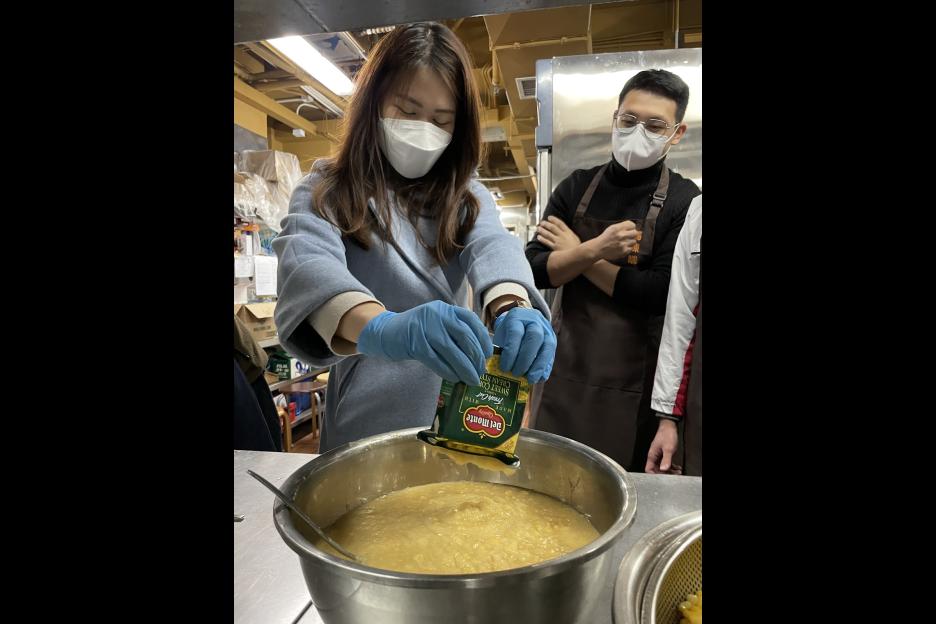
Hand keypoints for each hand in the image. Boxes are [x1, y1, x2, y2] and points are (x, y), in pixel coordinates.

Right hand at [357, 301, 492, 384]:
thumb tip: (479, 353)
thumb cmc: (417, 331)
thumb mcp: (437, 323)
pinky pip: (436, 361)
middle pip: (464, 336)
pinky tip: (455, 378)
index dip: (482, 337)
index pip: (471, 320)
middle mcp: (438, 315)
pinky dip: (448, 371)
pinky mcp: (415, 344)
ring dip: (465, 367)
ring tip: (472, 379)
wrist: (386, 331)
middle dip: (476, 356)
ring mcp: (426, 329)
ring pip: (452, 351)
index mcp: (446, 309)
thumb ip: (455, 332)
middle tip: (481, 371)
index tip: (488, 354)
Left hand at [493, 306, 555, 383]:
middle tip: (516, 373)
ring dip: (538, 365)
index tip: (504, 367)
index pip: (516, 333)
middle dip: (525, 359)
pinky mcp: (553, 340)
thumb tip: (498, 371)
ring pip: (547, 346)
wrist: (523, 319)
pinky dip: (546, 368)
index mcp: (517, 318)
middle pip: (534, 338)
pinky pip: (552, 355)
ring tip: (530, 379)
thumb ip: (500, 349)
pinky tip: (540, 378)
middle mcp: (534, 321)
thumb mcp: (501, 334)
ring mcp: (546, 330)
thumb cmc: (508, 331)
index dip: (511, 352)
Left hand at [536, 216, 580, 251]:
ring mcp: (558, 241)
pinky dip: (542, 239)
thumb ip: (569, 234)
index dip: (554, 219)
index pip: (560, 223)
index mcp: (569, 232)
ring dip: (542, 230)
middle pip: (553, 227)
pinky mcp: (555, 248)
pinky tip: (539, 237)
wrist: (577, 257)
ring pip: (548, 234)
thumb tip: (564, 230)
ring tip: (538, 228)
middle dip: (546, 224)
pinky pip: (547, 242)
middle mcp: (563, 235)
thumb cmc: (577, 249)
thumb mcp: (575, 238)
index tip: (549, 217)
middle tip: (541, 222)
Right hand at [585, 221, 638, 260]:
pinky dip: (627, 248)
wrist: (598, 249)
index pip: (632, 224)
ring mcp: (623, 244)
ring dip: (630, 242)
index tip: (629, 230)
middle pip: (635, 233)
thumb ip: (622, 226)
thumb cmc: (605, 238)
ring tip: (623, 243)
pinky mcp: (624, 251)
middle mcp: (621, 235)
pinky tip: (622, 248)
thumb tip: (634, 227)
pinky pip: (631, 248)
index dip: (631, 227)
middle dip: (632, 234)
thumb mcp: (611, 228)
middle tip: (627, 236)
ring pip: (634, 241)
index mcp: (617, 228)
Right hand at [645, 419, 682, 474]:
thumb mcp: (668, 448)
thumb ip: (666, 459)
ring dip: (670, 471)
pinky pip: (665, 463)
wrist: (669, 426)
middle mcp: (654, 456)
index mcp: (652, 455)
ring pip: (662, 467)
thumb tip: (663, 469)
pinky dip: (671, 467)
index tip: (663, 477)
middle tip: (673, 475)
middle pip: (656, 470)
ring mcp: (658, 455)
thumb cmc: (666, 435)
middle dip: (665, 474)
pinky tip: (677, 468)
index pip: (649, 469)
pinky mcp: (663, 454)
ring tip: (677, 472)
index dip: (655, 475)